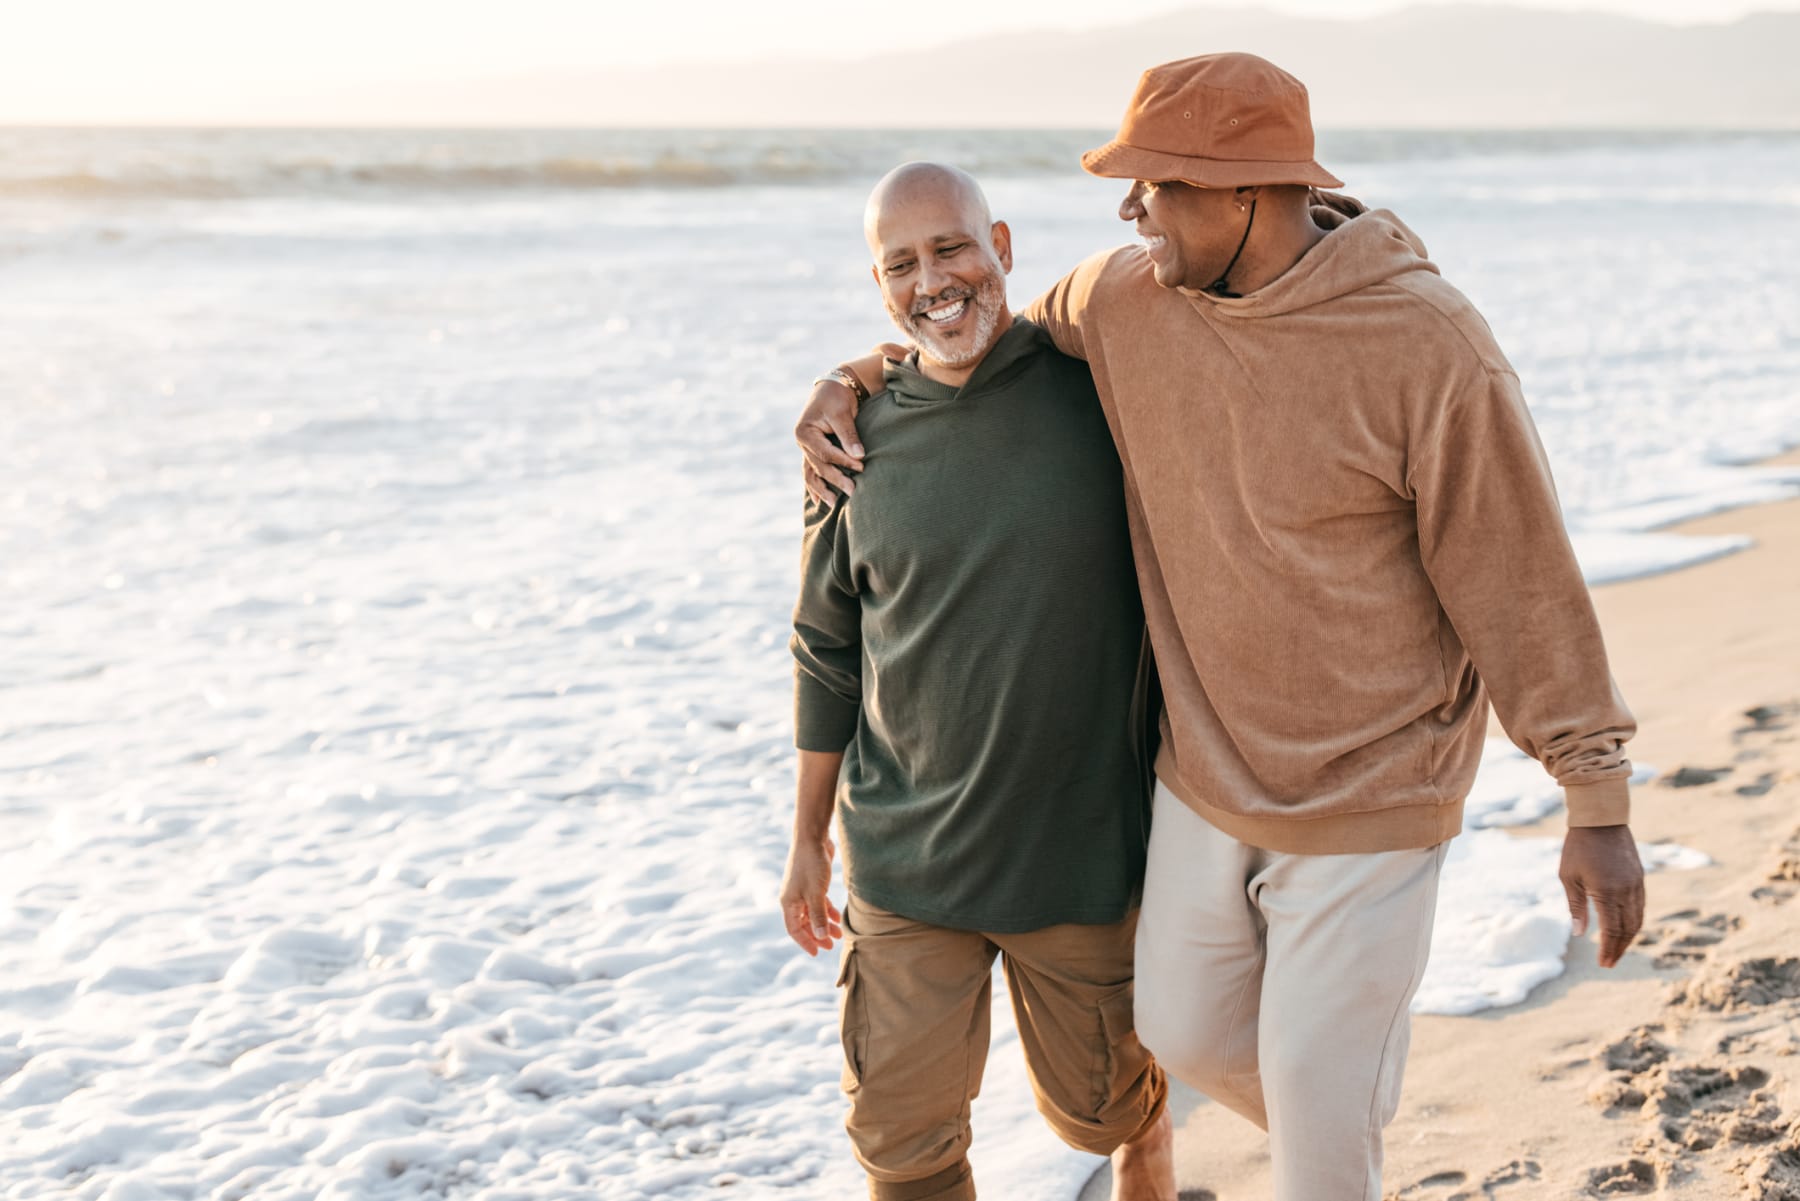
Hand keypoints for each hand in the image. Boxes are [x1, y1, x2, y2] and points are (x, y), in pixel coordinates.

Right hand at [779, 835, 843, 956]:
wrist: (813, 839)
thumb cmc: (811, 865)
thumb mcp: (816, 893)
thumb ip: (818, 916)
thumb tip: (820, 937)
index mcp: (788, 902)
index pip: (794, 929)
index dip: (806, 942)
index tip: (818, 953)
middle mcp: (793, 898)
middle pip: (803, 924)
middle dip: (816, 936)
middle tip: (830, 947)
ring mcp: (803, 891)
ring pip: (813, 914)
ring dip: (824, 925)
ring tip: (838, 935)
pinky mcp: (813, 884)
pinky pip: (818, 903)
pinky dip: (827, 911)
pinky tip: (837, 918)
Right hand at [797, 380, 864, 506]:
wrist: (833, 388)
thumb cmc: (837, 397)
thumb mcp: (842, 413)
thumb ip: (848, 435)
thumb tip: (858, 456)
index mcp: (805, 432)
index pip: (825, 453)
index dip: (843, 461)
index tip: (861, 467)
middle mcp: (802, 442)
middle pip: (819, 466)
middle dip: (836, 479)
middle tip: (853, 491)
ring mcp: (806, 448)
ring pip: (812, 473)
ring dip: (822, 489)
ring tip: (833, 504)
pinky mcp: (813, 451)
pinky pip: (811, 471)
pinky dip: (814, 486)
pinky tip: (818, 500)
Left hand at [1560, 824, 1645, 967]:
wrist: (1601, 819)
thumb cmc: (1578, 847)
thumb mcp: (1569, 877)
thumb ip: (1576, 906)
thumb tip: (1580, 933)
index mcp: (1607, 892)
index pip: (1612, 930)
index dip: (1609, 949)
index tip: (1603, 963)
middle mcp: (1626, 891)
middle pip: (1628, 929)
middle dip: (1620, 948)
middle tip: (1610, 962)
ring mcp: (1636, 884)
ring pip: (1638, 919)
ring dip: (1629, 937)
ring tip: (1617, 949)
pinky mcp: (1639, 877)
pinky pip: (1640, 906)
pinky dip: (1634, 921)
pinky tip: (1625, 927)